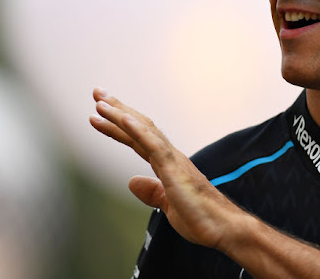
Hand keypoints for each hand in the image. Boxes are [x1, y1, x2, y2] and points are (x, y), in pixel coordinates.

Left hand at [89, 88, 240, 249]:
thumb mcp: (168, 205)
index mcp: (168, 164)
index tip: (100, 112)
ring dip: (120, 115)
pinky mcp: (175, 170)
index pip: (139, 139)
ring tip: (99, 101)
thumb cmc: (201, 217)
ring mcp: (174, 161)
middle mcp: (170, 156)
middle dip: (117, 109)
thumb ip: (152, 192)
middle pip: (140, 127)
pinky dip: (139, 130)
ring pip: (144, 131)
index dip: (119, 124)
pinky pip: (154, 146)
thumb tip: (132, 181)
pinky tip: (124, 119)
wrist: (222, 227)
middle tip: (97, 93)